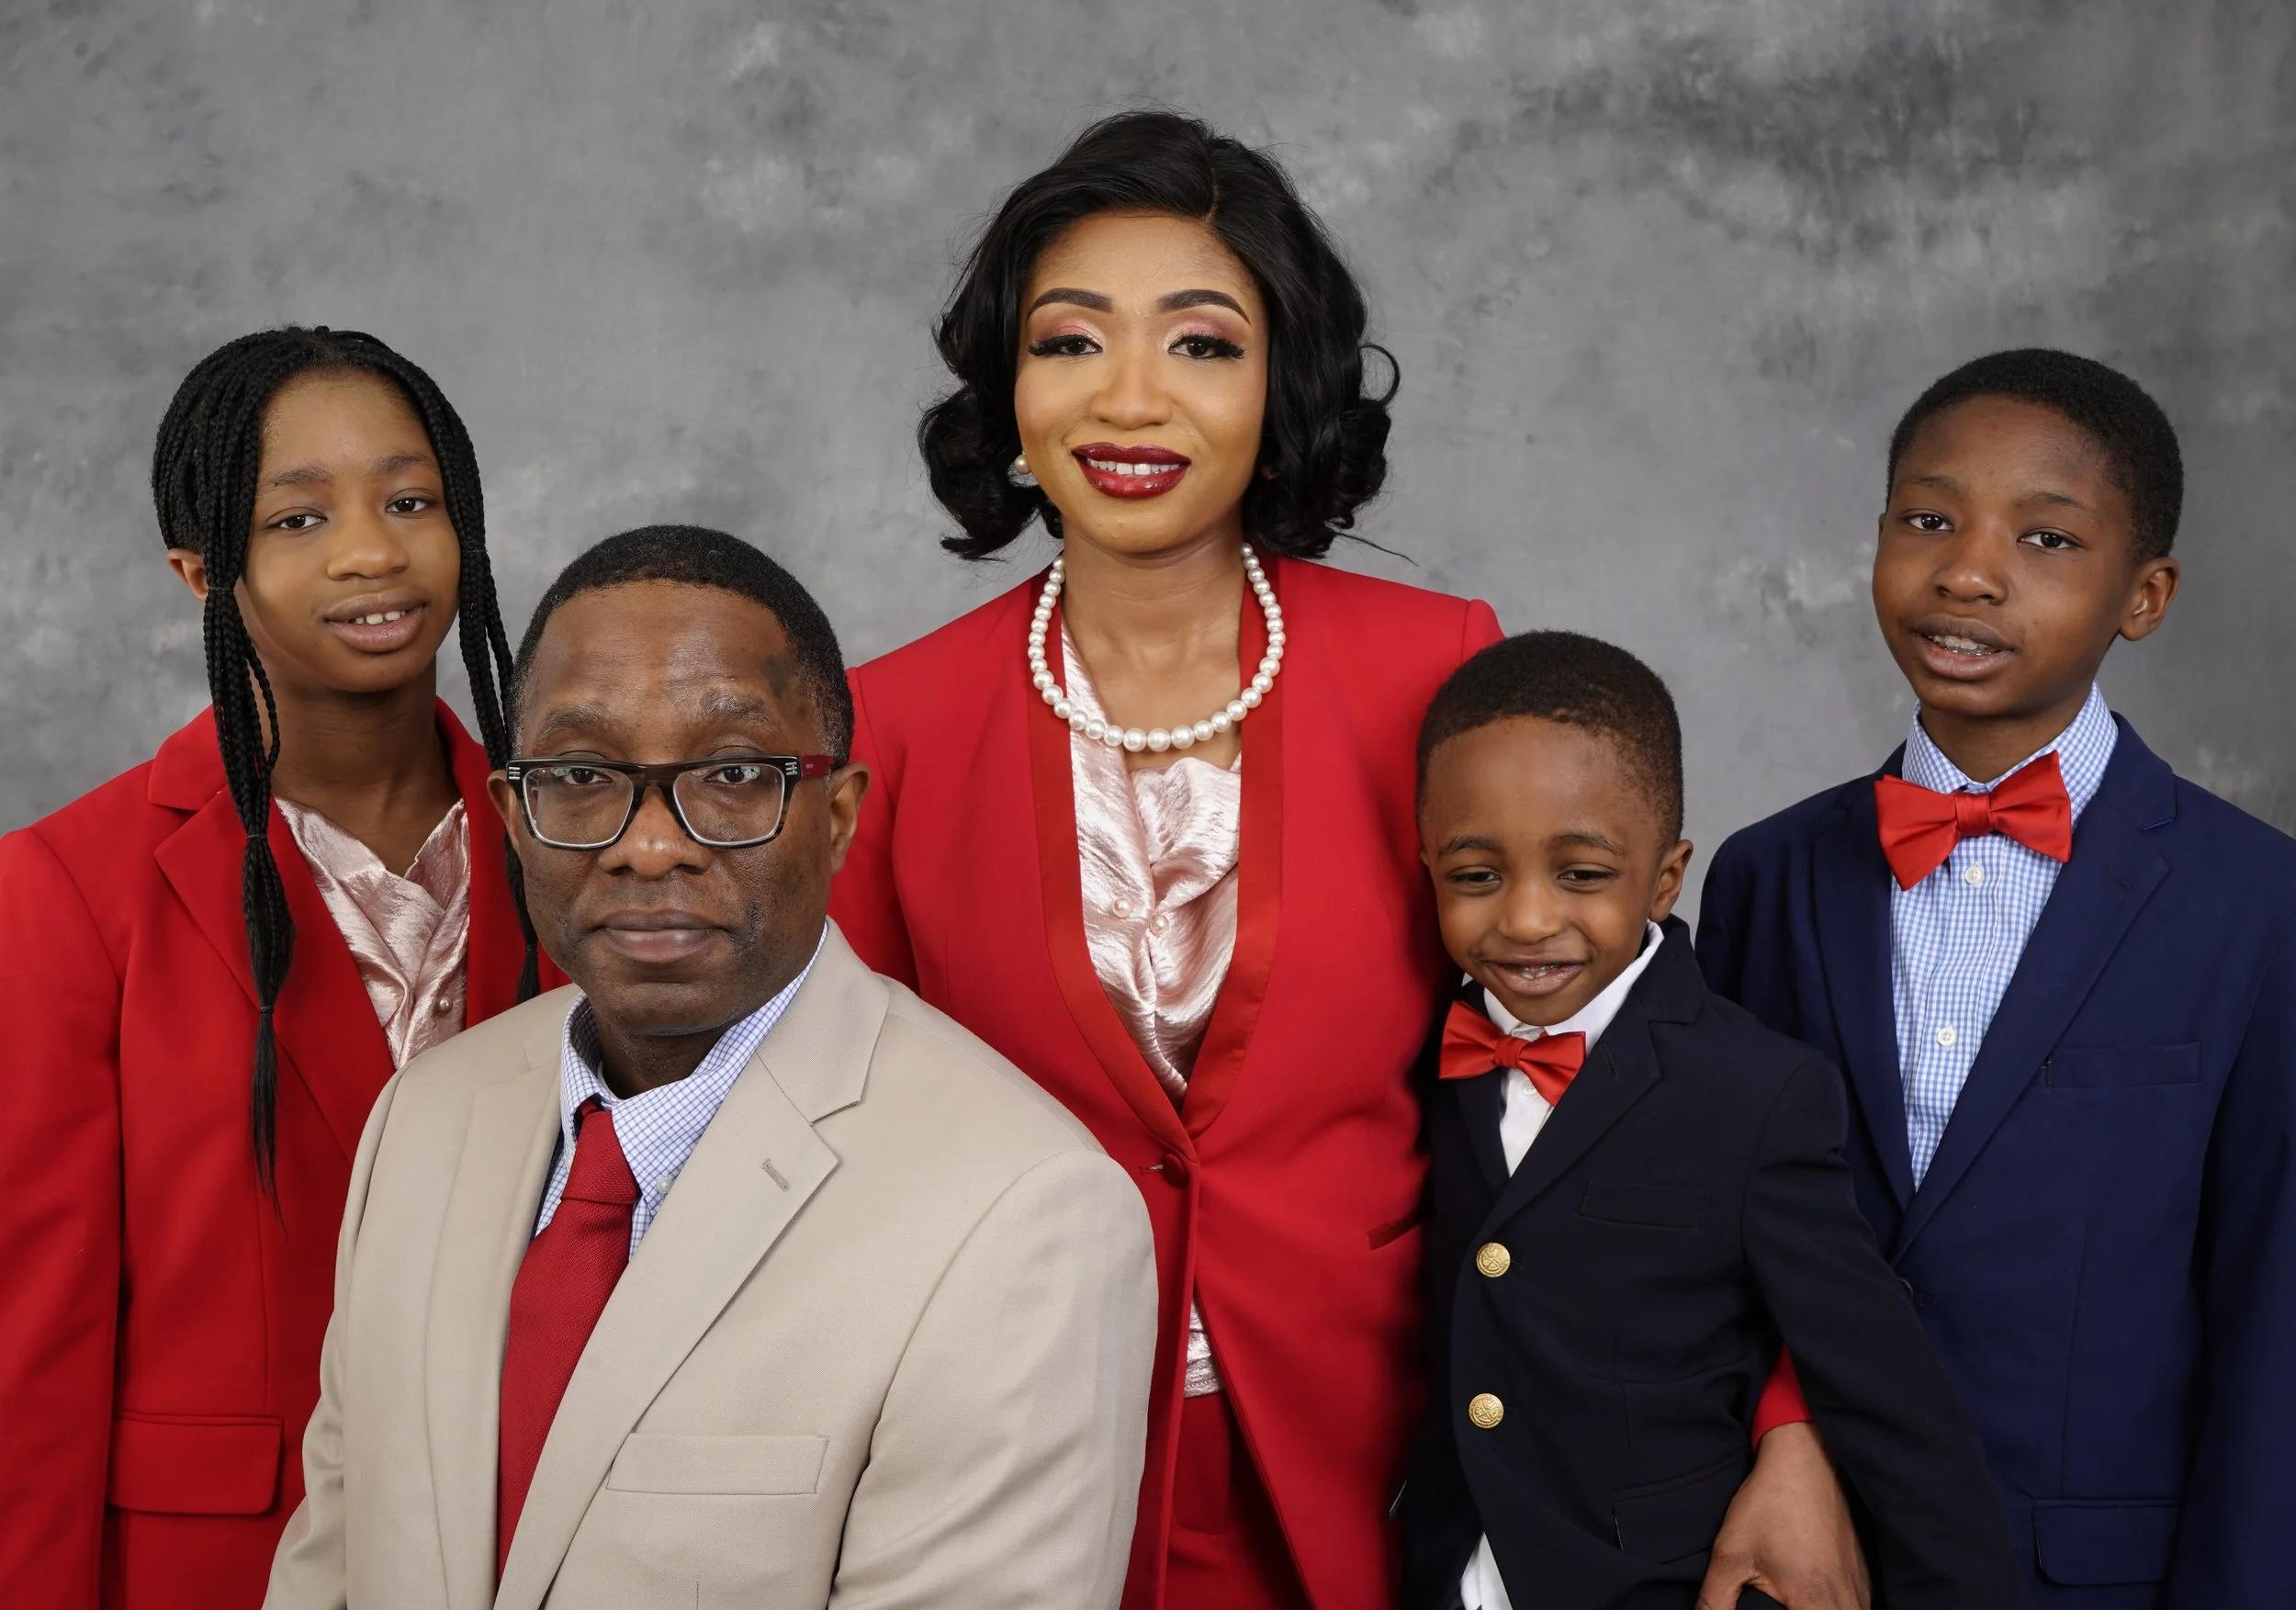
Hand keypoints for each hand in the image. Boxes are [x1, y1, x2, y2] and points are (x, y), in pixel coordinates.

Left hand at [1695, 1422, 1870, 1609]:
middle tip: (1779, 1604)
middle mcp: (1848, 1600)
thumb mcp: (1729, 1555)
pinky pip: (1855, 1605)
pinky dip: (1835, 1607)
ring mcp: (1861, 1587)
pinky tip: (1811, 1597)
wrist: (1805, 1459)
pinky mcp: (1863, 1574)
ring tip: (1789, 1602)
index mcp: (1817, 1604)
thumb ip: (1715, 1601)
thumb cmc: (1768, 1505)